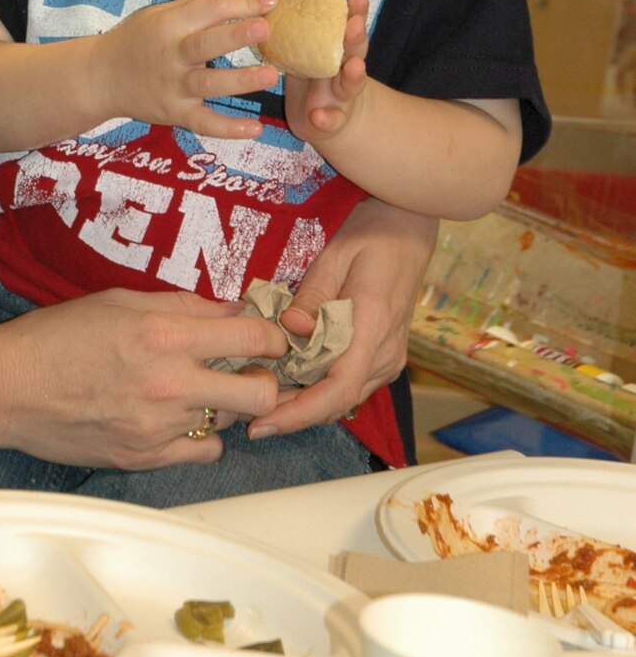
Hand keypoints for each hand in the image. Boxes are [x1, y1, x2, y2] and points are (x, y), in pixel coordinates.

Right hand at [0, 289, 286, 468]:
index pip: (253, 339)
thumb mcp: (121, 301)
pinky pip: (203, 452)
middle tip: (249, 372)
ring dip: (224, 405)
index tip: (271, 338)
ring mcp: (159, 428)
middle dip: (265, 381)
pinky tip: (177, 419)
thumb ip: (183, 306)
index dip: (275, 337)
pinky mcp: (146, 459)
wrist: (7, 388)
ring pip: (230, 422)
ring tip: (195, 390)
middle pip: (260, 394)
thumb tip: (233, 312)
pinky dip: (199, 436)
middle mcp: (169, 385)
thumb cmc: (58, 336)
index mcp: (164, 335)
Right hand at [90, 0, 278, 140]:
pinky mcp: (174, 113)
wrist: (100, 77)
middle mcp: (171, 55)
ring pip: (208, 84)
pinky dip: (228, 129)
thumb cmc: (137, 39)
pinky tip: (255, 129)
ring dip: (240, 81)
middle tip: (266, 28)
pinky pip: (203, 123)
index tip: (271, 0)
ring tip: (270, 75)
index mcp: (169, 24)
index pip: (208, 10)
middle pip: (205, 44)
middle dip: (235, 36)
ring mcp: (172, 87)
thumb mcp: (165, 12)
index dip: (240, 3)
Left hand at [246, 198, 436, 436]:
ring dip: (304, 405)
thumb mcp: (335, 257)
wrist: (408, 232)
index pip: (336, 390)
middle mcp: (385, 354)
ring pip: (343, 399)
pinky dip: (318, 391)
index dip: (298, 414)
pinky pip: (349, 385)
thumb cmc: (370, 238)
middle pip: (337, 403)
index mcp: (373, 329)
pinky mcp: (383, 357)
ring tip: (262, 403)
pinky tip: (289, 383)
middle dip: (293, 416)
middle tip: (249, 419)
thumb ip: (312, 295)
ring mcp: (388, 359)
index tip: (263, 425)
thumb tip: (288, 329)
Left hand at [282, 0, 371, 143]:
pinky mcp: (328, 121)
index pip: (350, 25)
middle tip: (353, 23)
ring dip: (353, 76)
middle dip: (356, 37)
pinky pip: (330, 121)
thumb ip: (317, 10)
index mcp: (339, 47)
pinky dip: (327, 119)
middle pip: (355, 51)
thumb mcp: (312, 41)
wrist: (323, 119)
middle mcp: (344, 69)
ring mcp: (340, 96)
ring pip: (350, 85)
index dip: (355, 10)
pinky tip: (320, 116)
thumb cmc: (316, 71)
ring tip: (354, 67)